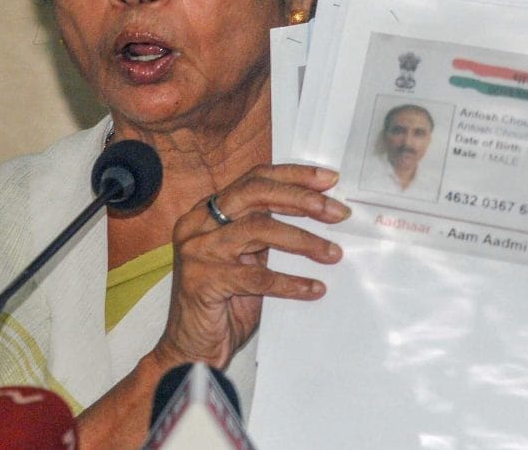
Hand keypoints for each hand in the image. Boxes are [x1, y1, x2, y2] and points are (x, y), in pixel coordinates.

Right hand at [151, 164, 348, 370]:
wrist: (191, 351)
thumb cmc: (224, 304)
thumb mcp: (247, 259)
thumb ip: (268, 233)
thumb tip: (318, 210)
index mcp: (207, 212)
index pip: (255, 178)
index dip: (294, 176)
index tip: (329, 180)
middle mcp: (198, 224)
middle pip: (255, 193)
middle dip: (301, 198)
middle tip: (337, 212)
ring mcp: (197, 251)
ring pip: (258, 228)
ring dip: (303, 240)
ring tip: (333, 253)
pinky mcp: (202, 281)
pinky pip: (257, 277)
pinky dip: (291, 282)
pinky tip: (314, 289)